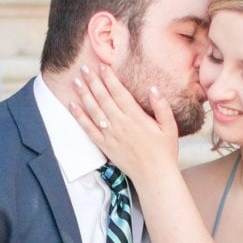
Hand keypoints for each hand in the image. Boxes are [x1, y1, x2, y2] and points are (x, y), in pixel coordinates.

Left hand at [70, 64, 180, 183]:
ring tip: (76, 81)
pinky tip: (73, 105)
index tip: (102, 66)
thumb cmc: (164, 151)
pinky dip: (79, 116)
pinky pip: (88, 129)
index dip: (109, 78)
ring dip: (84, 94)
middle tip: (83, 67)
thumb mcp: (170, 127)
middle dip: (93, 81)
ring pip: (93, 110)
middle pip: (103, 97)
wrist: (154, 176)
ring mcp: (110, 135)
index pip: (119, 92)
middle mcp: (120, 124)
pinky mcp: (105, 146)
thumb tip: (153, 88)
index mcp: (136, 117)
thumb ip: (161, 106)